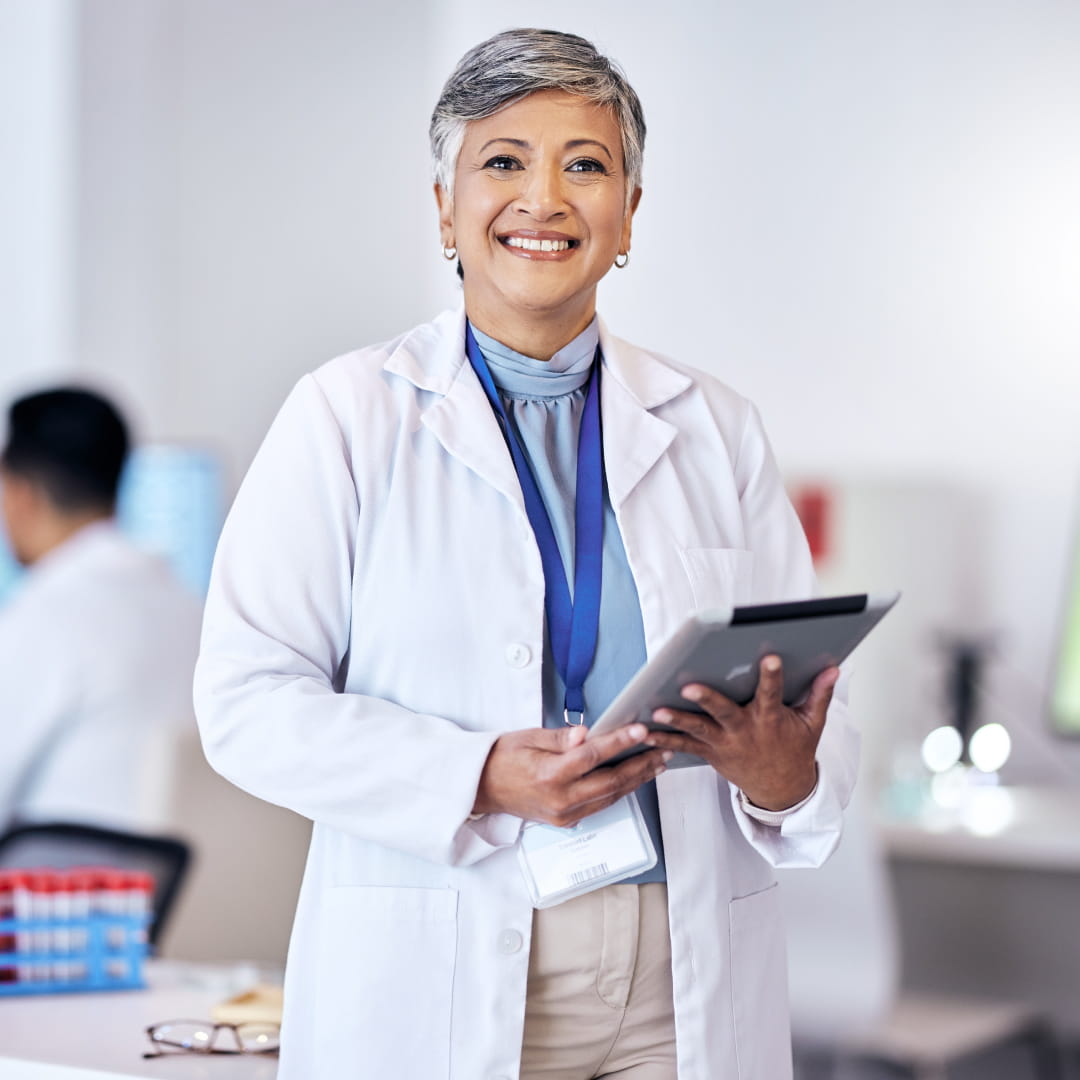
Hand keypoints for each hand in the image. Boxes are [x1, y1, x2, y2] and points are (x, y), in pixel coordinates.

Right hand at [473, 723, 669, 827]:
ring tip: (658, 763)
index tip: (641, 730)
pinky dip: (620, 790)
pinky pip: (600, 805)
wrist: (481, 787)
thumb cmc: (502, 758)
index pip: (593, 756)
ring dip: (637, 779)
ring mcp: (564, 814)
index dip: (620, 742)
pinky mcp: (566, 820)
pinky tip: (634, 778)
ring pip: (610, 796)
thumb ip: (561, 737)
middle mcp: (560, 799)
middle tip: (663, 748)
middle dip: (641, 764)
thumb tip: (587, 732)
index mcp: (549, 775)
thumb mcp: (528, 737)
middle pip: (610, 781)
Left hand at [644, 656, 838, 810]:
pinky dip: (663, 740)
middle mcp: (743, 730)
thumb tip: (834, 668)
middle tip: (688, 686)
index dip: (771, 676)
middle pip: (723, 712)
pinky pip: (683, 746)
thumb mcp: (812, 724)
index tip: (770, 658)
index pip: (771, 693)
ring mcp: (724, 743)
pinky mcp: (709, 752)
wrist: (781, 789)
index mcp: (769, 719)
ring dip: (675, 721)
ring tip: (655, 712)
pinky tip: (643, 732)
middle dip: (706, 699)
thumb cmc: (794, 749)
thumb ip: (820, 694)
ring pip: (696, 730)